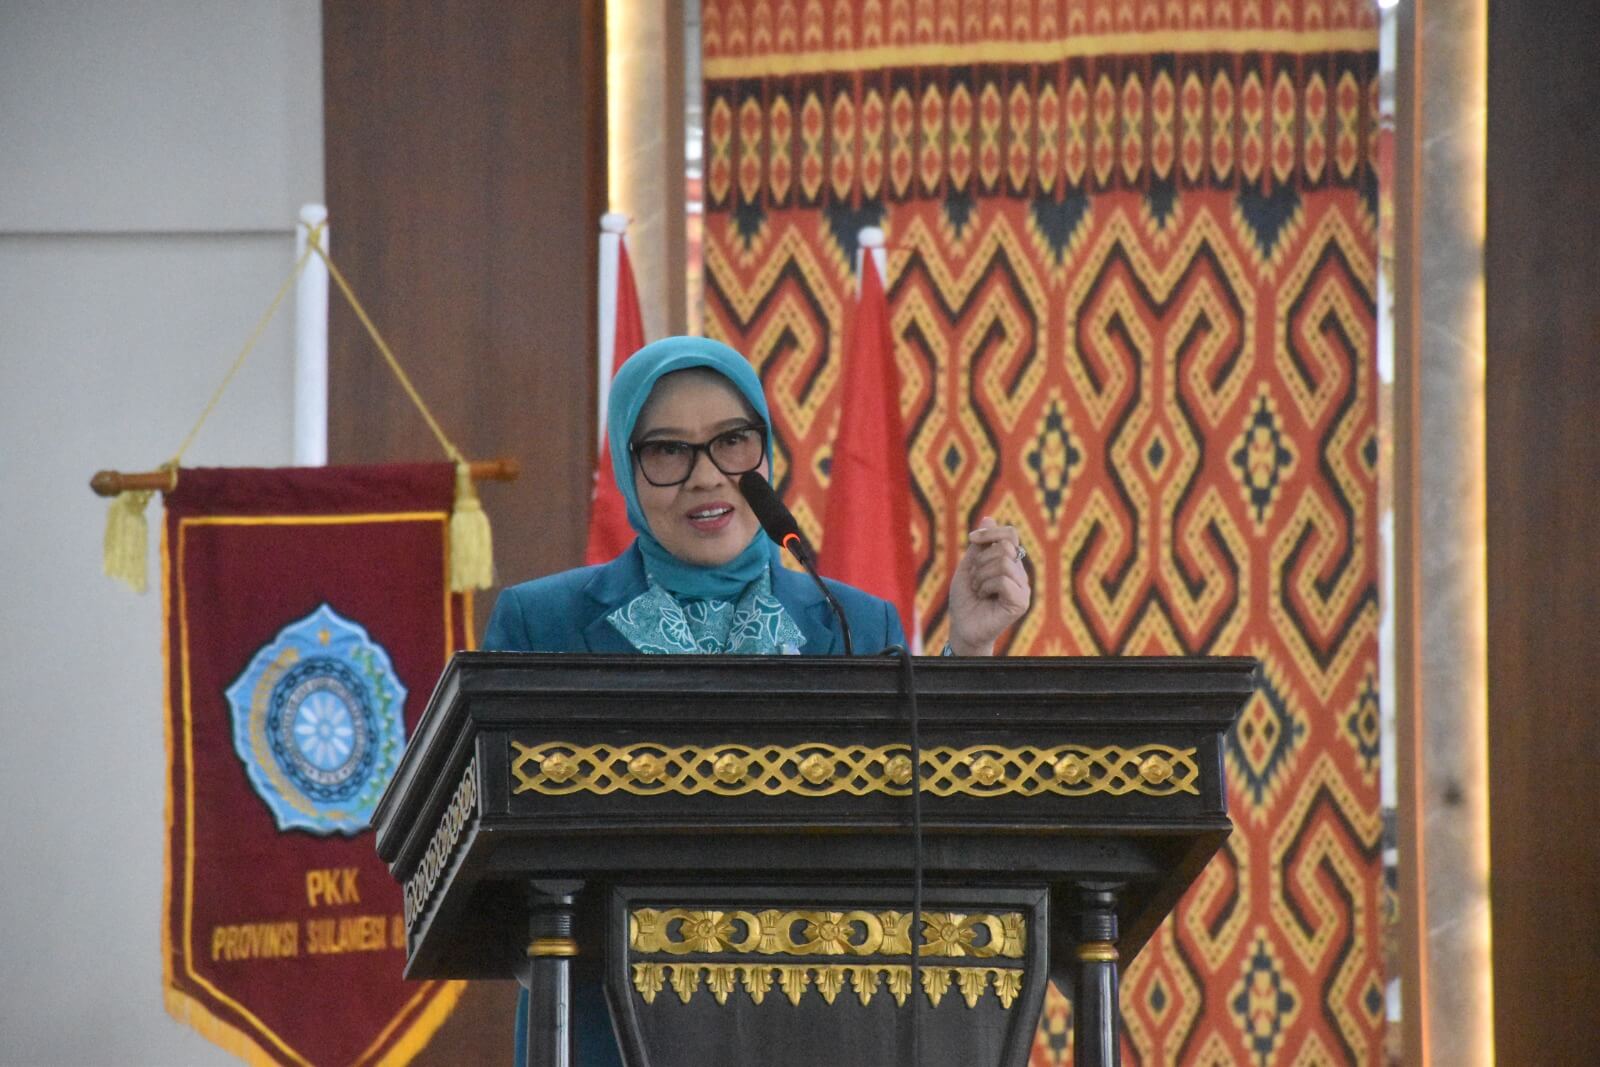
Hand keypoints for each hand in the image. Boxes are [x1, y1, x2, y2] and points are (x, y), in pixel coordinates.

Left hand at [946, 516, 1030, 654]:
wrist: (962, 627)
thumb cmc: (966, 598)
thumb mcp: (969, 565)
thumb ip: (980, 545)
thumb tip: (989, 518)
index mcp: (1010, 562)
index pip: (1010, 534)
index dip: (990, 532)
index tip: (972, 539)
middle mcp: (1020, 573)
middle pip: (1005, 547)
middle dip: (980, 561)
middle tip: (975, 579)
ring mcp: (1023, 588)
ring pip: (1003, 562)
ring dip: (981, 576)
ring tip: (979, 590)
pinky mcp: (1021, 602)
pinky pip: (1004, 581)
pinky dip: (986, 586)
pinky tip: (985, 598)